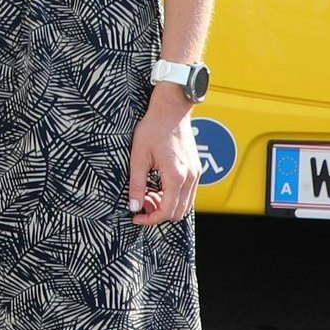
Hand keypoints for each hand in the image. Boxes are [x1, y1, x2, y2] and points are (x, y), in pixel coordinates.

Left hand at [127, 96, 195, 227]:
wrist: (171, 109)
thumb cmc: (154, 128)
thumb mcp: (138, 156)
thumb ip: (136, 184)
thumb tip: (134, 206)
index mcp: (176, 176)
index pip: (166, 211)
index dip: (150, 219)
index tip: (136, 216)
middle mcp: (190, 177)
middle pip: (179, 213)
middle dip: (159, 214)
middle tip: (141, 204)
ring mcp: (196, 173)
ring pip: (185, 204)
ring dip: (167, 205)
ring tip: (148, 193)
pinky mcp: (196, 169)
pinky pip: (188, 193)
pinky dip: (174, 196)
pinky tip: (158, 185)